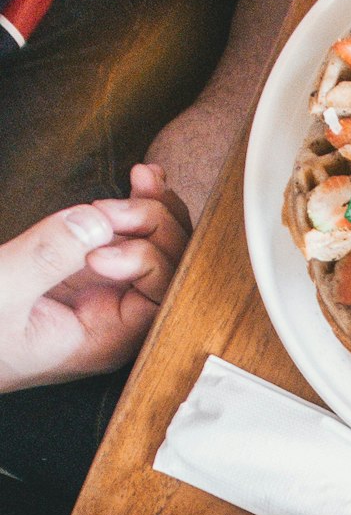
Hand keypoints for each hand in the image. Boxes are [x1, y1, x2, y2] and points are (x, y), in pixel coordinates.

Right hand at [0, 163, 191, 393]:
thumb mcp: (0, 293)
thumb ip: (45, 259)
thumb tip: (96, 222)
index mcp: (107, 340)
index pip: (162, 298)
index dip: (145, 262)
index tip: (95, 252)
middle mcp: (117, 317)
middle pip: (170, 269)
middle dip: (155, 227)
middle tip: (108, 206)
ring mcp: (105, 290)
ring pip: (158, 249)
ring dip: (154, 209)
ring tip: (141, 175)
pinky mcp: (85, 270)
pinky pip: (128, 238)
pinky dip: (138, 208)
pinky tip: (142, 178)